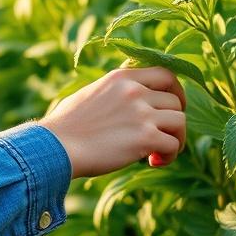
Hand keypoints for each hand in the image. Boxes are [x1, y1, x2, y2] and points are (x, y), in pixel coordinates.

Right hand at [35, 67, 186, 178]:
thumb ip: (115, 91)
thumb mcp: (91, 93)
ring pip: (180, 122)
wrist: (55, 146)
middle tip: (161, 135)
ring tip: (157, 152)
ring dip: (175, 139)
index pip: (165, 74)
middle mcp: (134, 91)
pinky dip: (168, 156)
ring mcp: (141, 113)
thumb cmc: (67, 125)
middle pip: (176, 101)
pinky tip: (151, 161)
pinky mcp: (145, 137)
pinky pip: (173, 145)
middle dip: (173, 120)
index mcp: (120, 78)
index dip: (175, 92)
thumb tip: (133, 97)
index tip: (169, 107)